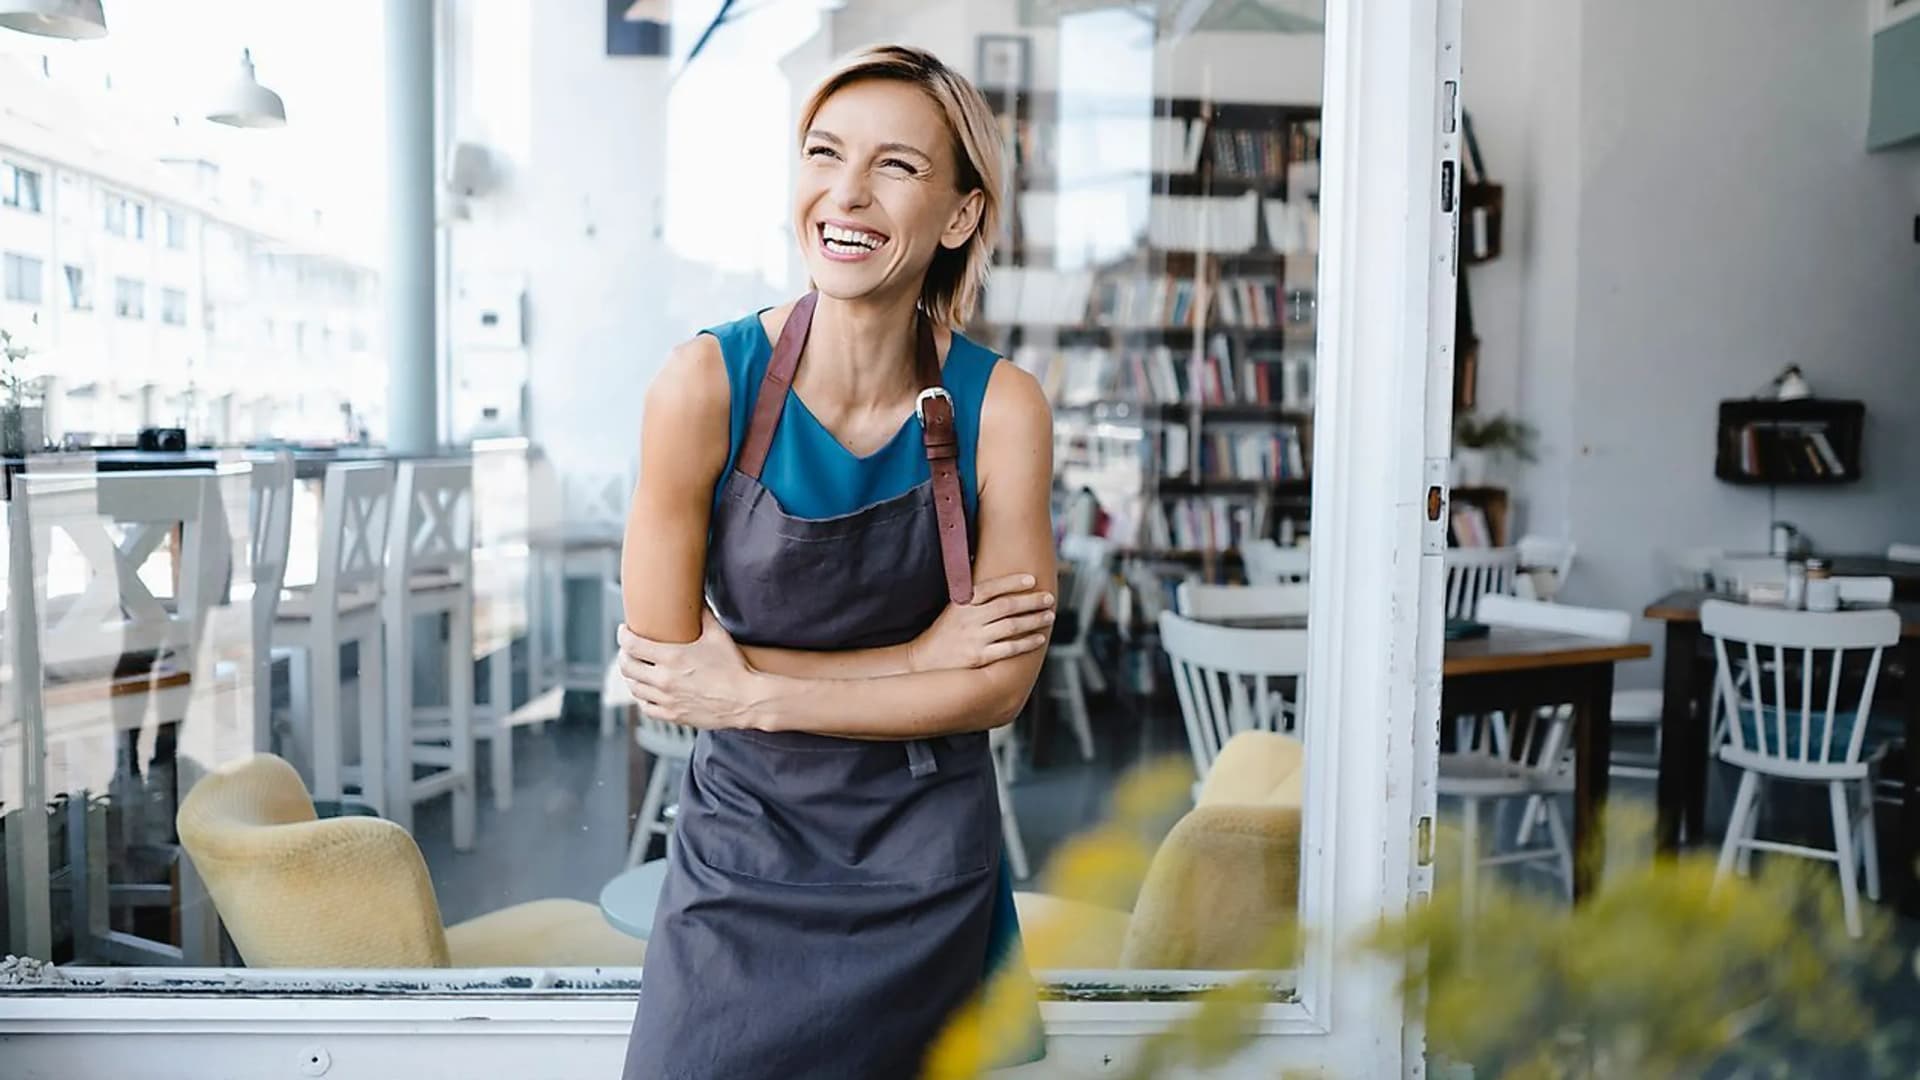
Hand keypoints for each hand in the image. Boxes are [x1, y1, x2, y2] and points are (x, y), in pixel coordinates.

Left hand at [617, 610, 761, 729]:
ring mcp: (666, 699)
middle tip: (627, 649)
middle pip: (627, 667)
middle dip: (623, 655)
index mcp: (672, 657)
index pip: (632, 645)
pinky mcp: (672, 715)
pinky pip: (645, 707)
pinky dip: (641, 697)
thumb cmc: (734, 668)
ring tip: (635, 669)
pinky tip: (645, 691)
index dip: (623, 635)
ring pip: (633, 687)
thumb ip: (704, 615)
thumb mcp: (718, 635)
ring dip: (630, 676)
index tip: (624, 631)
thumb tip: (697, 599)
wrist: (746, 700)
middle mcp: (664, 679)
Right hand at [906, 573, 1055, 672]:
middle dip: (1032, 601)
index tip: (1032, 579)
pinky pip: (1009, 648)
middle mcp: (969, 619)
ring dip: (1034, 620)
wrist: (925, 662)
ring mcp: (974, 639)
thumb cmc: (944, 634)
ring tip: (1049, 616)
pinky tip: (1039, 638)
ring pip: (1012, 626)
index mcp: (963, 603)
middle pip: (1007, 606)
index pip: (992, 587)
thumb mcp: (954, 610)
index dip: (1013, 582)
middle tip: (1049, 598)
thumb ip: (974, 597)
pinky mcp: (979, 658)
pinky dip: (1027, 643)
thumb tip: (1000, 583)